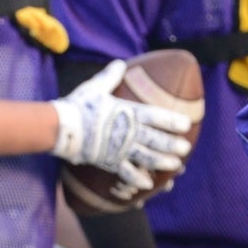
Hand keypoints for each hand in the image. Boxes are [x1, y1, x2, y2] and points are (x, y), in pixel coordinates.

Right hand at [50, 61, 193, 189]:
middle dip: (171, 145)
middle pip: (155, 139)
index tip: (186, 124)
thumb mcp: (95, 87)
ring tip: (176, 166)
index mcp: (127, 112)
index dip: (172, 121)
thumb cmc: (78, 105)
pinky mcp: (109, 161)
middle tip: (185, 149)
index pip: (155, 116)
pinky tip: (148, 184)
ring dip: (162, 162)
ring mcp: (119, 148)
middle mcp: (127, 131)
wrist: (61, 127)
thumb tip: (120, 64)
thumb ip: (110, 76)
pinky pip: (126, 172)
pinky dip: (137, 178)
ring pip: (146, 157)